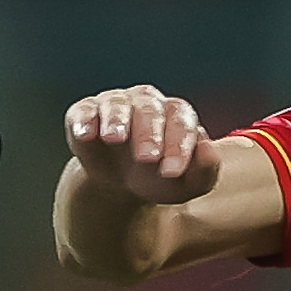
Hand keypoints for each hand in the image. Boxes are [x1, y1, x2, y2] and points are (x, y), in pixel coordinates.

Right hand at [65, 85, 222, 204]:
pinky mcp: (86, 114)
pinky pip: (84, 112)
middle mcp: (147, 103)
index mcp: (176, 115)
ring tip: (114, 138)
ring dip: (116, 120)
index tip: (172, 171)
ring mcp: (115, 105)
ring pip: (117, 105)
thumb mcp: (187, 185)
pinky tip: (85, 133)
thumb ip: (204, 169)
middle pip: (150, 111)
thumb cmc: (159, 179)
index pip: (181, 123)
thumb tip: (207, 148)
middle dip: (149, 133)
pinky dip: (84, 120)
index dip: (178, 146)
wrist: (120, 187)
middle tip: (147, 158)